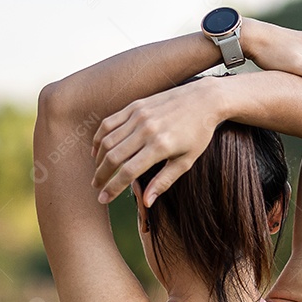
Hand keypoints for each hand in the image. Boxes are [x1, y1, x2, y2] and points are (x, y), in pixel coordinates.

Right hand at [90, 79, 219, 205]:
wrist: (204, 99)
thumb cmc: (198, 133)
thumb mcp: (186, 161)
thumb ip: (164, 181)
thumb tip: (146, 202)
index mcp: (160, 146)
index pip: (128, 172)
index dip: (112, 188)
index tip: (103, 199)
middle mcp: (146, 130)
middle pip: (113, 157)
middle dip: (101, 176)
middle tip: (96, 187)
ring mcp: (139, 115)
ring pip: (108, 140)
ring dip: (98, 159)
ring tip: (98, 172)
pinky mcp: (135, 105)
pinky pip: (109, 123)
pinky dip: (99, 138)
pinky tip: (98, 150)